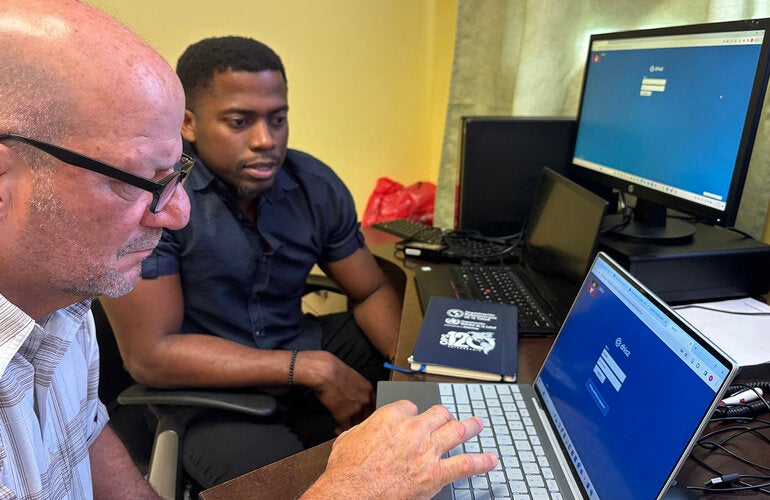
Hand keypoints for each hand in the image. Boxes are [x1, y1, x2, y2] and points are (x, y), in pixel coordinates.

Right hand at [294, 351, 374, 432]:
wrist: (325, 372)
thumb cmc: (335, 371)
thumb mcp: (354, 378)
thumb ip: (358, 390)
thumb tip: (355, 398)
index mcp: (369, 390)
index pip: (374, 407)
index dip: (368, 413)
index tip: (362, 417)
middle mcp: (365, 400)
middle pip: (368, 418)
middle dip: (361, 422)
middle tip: (355, 425)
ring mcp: (356, 409)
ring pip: (358, 425)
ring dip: (352, 429)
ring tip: (345, 430)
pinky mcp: (344, 416)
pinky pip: (346, 428)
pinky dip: (341, 431)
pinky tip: (337, 430)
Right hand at [302, 400, 497, 498]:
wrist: (350, 493)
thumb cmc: (346, 470)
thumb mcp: (349, 438)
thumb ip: (364, 430)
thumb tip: (364, 431)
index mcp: (392, 417)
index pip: (411, 407)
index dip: (412, 414)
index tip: (413, 420)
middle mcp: (414, 429)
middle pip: (439, 413)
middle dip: (444, 415)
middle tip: (449, 418)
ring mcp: (428, 451)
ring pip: (457, 431)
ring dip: (471, 426)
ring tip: (478, 424)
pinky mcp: (436, 474)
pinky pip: (466, 464)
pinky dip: (481, 462)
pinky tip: (491, 460)